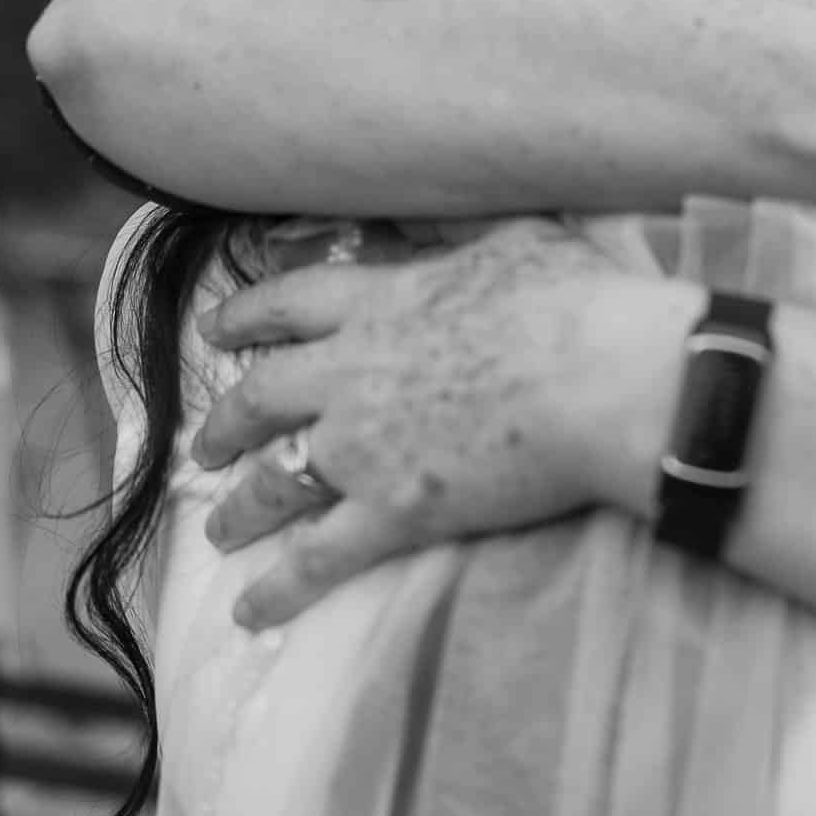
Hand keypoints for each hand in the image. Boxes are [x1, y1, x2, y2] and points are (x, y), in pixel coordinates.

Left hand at [187, 220, 673, 628]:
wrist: (607, 377)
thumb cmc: (578, 300)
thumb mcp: (514, 233)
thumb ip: (453, 226)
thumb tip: (418, 204)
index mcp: (382, 302)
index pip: (290, 305)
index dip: (246, 316)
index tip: (215, 330)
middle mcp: (352, 372)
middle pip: (261, 395)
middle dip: (226, 421)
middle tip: (207, 442)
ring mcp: (364, 446)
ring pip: (274, 480)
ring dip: (240, 508)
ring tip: (221, 528)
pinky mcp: (393, 511)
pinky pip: (319, 558)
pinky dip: (279, 588)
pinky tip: (250, 610)